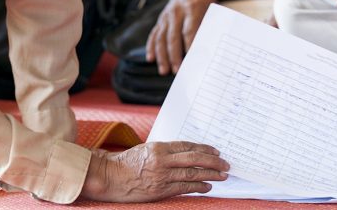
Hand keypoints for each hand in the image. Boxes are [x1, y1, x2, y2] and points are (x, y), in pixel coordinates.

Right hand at [81, 141, 227, 201]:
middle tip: (225, 164)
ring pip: (192, 173)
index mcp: (159, 147)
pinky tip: (207, 187)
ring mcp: (162, 176)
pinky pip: (184, 188)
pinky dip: (198, 187)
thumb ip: (165, 151)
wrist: (111, 177)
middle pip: (194, 159)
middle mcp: (162, 160)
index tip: (216, 152)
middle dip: (213, 162)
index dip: (204, 149)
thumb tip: (186, 153)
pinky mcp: (160, 190)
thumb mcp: (146, 149)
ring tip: (222, 176)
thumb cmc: (127, 163)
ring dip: (210, 174)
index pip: (188, 146)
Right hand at [146, 0, 213, 73]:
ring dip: (162, 55)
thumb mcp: (212, 9)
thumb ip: (210, 25)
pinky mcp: (160, 20)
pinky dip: (151, 47)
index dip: (190, 45)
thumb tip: (211, 47)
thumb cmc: (205, 1)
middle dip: (174, 55)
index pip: (189, 29)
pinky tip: (150, 58)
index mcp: (192, 8)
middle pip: (173, 36)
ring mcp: (166, 16)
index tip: (192, 60)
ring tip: (164, 70)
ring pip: (161, 37)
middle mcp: (176, 11)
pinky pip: (153, 34)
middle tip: (177, 71)